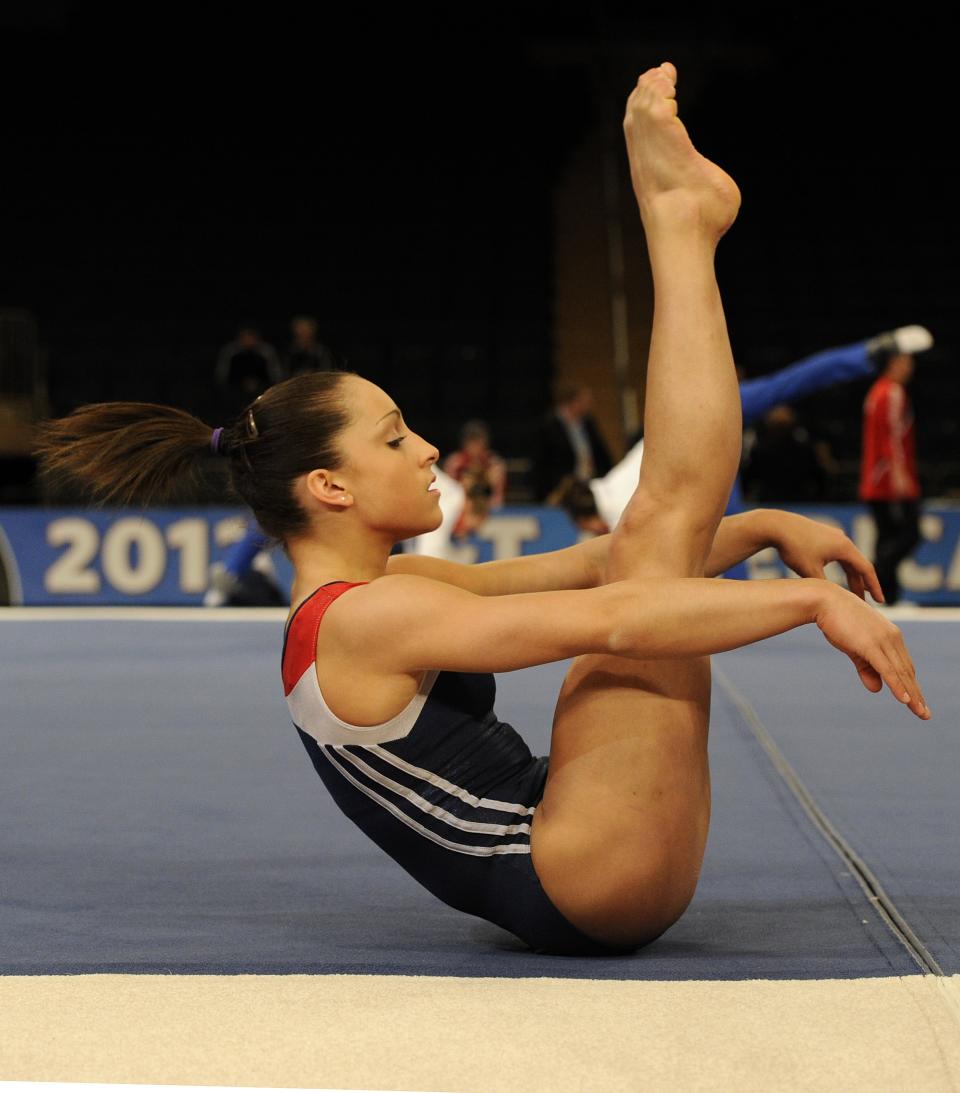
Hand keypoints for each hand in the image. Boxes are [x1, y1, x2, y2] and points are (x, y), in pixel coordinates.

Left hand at [772, 511, 883, 602]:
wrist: (775, 525)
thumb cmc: (793, 547)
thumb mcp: (809, 571)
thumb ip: (825, 586)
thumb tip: (834, 600)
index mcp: (844, 547)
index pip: (866, 570)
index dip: (874, 587)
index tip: (881, 601)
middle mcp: (842, 539)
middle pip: (858, 566)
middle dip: (862, 585)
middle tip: (865, 603)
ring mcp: (832, 536)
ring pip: (846, 560)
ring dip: (850, 577)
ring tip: (852, 593)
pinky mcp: (822, 535)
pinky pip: (837, 554)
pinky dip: (840, 568)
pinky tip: (835, 578)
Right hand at [815, 583, 929, 718]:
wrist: (824, 601)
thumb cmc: (837, 621)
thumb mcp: (854, 647)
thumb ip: (866, 668)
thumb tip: (877, 689)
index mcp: (890, 636)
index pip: (904, 665)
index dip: (911, 685)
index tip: (917, 701)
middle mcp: (892, 637)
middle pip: (907, 671)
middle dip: (916, 694)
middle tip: (925, 714)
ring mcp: (883, 640)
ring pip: (901, 673)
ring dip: (912, 695)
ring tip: (920, 713)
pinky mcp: (872, 645)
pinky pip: (888, 670)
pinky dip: (897, 686)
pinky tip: (905, 700)